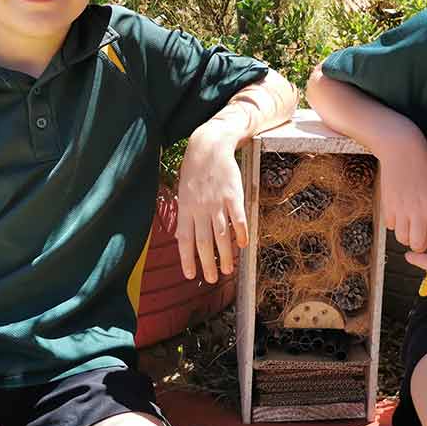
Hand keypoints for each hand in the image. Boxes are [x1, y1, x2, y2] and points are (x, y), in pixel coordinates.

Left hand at [175, 121, 247, 282]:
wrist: (209, 146)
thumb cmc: (195, 171)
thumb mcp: (184, 192)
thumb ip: (185, 214)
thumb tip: (183, 237)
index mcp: (185, 208)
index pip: (185, 240)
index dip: (187, 259)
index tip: (191, 275)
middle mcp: (200, 208)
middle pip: (204, 242)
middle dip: (208, 264)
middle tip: (212, 279)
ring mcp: (217, 202)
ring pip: (221, 235)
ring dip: (225, 255)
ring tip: (228, 269)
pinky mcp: (233, 195)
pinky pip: (238, 219)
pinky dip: (241, 234)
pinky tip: (243, 246)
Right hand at [377, 130, 426, 268]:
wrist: (401, 148)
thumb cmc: (423, 167)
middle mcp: (420, 210)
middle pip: (419, 244)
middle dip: (420, 244)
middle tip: (421, 236)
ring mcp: (402, 209)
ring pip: (403, 238)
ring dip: (406, 235)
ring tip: (409, 223)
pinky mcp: (388, 205)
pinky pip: (391, 227)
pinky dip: (395, 224)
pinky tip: (398, 211)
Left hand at [405, 216, 426, 297]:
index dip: (424, 216)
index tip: (417, 217)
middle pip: (423, 224)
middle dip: (415, 226)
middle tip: (409, 229)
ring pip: (419, 239)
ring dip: (413, 241)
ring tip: (409, 242)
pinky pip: (419, 258)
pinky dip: (412, 257)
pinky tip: (409, 256)